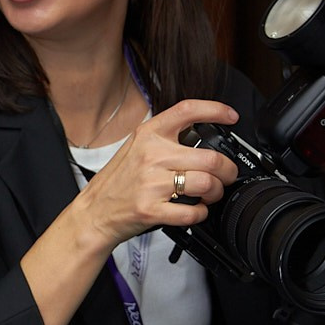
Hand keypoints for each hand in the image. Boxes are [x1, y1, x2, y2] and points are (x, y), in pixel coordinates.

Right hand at [78, 99, 240, 250]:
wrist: (94, 212)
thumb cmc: (117, 182)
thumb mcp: (135, 148)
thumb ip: (164, 139)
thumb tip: (201, 136)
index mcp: (148, 135)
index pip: (187, 111)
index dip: (215, 110)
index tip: (231, 117)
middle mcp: (151, 156)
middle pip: (210, 158)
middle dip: (228, 170)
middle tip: (227, 175)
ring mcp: (151, 183)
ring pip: (206, 184)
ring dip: (217, 192)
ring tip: (211, 194)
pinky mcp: (151, 209)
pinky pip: (192, 212)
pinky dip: (201, 213)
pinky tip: (196, 210)